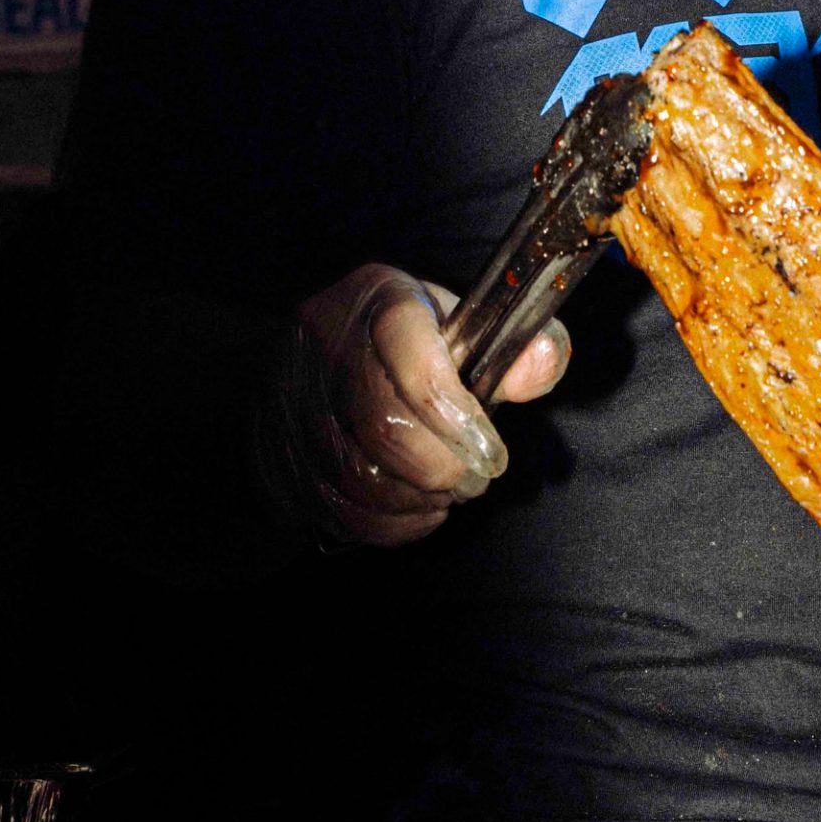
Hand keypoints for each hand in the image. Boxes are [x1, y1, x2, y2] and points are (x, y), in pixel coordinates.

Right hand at [291, 263, 569, 547]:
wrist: (310, 363)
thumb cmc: (407, 345)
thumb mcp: (460, 324)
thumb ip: (512, 349)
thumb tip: (539, 364)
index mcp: (377, 299)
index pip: (412, 355)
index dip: (457, 414)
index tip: (492, 450)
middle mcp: (324, 346)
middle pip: (384, 426)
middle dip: (444, 466)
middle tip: (476, 476)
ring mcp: (294, 404)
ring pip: (361, 477)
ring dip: (420, 497)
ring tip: (448, 490)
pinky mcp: (282, 458)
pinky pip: (341, 510)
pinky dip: (392, 522)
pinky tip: (418, 507)